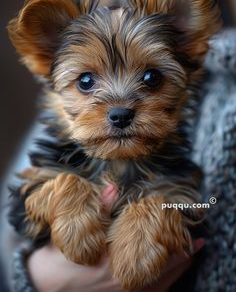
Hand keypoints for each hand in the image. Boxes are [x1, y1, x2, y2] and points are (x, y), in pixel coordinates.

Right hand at [28, 184, 203, 291]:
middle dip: (179, 252)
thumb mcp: (74, 232)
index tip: (180, 222)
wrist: (42, 287)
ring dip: (177, 268)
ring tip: (193, 254)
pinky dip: (164, 285)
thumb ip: (96, 210)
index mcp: (113, 263)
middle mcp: (122, 283)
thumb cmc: (58, 259)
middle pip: (160, 267)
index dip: (166, 234)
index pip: (149, 247)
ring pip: (159, 283)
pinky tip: (171, 278)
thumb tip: (113, 188)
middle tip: (198, 241)